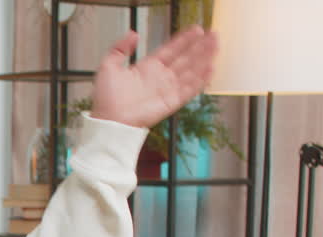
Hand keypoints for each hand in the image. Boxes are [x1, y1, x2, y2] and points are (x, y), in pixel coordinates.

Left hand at [90, 26, 218, 129]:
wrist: (109, 121)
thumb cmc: (106, 98)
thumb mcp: (108, 66)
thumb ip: (120, 48)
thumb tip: (133, 34)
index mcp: (147, 68)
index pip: (170, 50)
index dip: (183, 40)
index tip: (196, 29)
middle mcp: (160, 77)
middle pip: (185, 58)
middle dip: (200, 46)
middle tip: (213, 34)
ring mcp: (167, 89)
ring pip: (191, 71)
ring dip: (204, 58)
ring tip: (216, 45)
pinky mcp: (171, 102)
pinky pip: (190, 89)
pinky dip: (201, 80)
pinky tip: (211, 68)